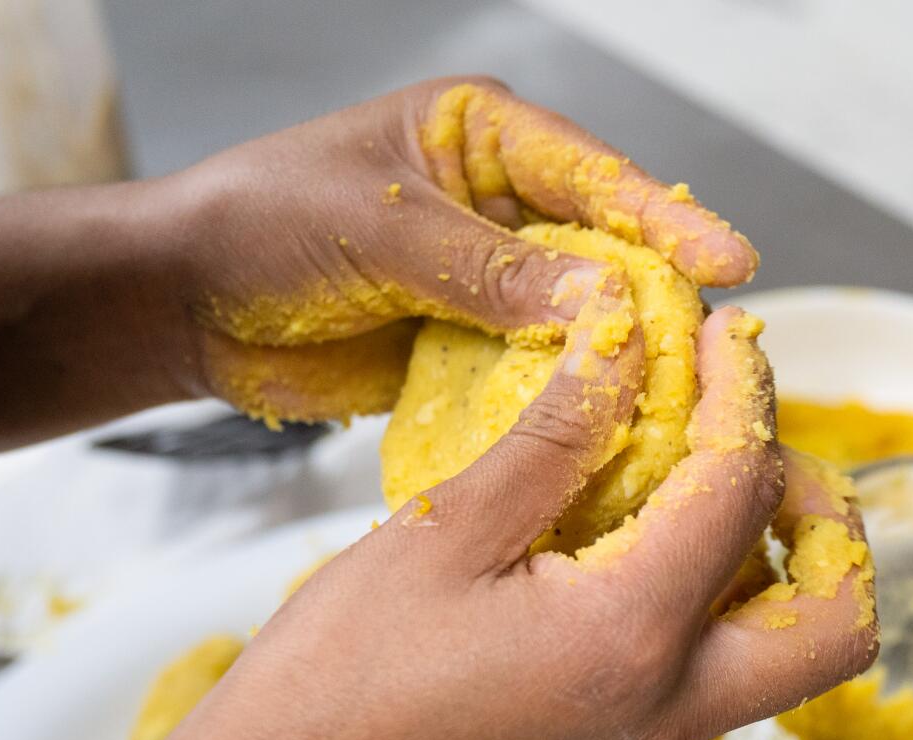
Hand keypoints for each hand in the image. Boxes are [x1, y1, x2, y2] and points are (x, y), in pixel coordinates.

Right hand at [124, 300, 875, 739]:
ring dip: (787, 565)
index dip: (746, 393)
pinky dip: (729, 602)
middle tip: (755, 444)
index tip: (721, 336)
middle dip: (828, 520)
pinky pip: (727, 674)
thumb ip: (556, 434)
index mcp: (631, 637)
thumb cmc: (333, 679)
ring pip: (793, 657)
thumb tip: (627, 339)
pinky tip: (648, 538)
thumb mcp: (444, 530)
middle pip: (839, 623)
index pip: (745, 490)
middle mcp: (671, 704)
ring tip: (705, 481)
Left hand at [158, 76, 757, 423]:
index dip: (665, 220)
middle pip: (608, 252)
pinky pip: (541, 375)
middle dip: (658, 298)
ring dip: (623, 361)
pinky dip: (572, 403)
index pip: (594, 176)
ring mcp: (492, 283)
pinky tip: (616, 432)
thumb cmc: (260, 226)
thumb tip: (605, 306)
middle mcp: (501, 206)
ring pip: (583, 322)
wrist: (181, 305)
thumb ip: (492, 271)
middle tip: (719, 344)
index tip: (731, 261)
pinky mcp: (474, 349)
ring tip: (687, 399)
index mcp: (483, 136)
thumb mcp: (382, 231)